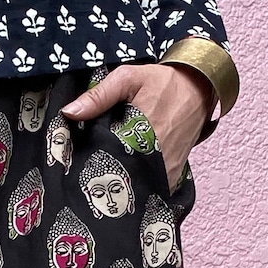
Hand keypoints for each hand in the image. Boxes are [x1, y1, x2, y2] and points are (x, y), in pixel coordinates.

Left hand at [61, 62, 214, 192]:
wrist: (199, 89)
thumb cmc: (163, 82)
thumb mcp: (128, 78)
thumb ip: (99, 95)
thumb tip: (69, 113)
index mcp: (140, 134)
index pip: (106, 159)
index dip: (89, 163)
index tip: (75, 164)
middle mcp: (154, 158)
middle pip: (118, 178)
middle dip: (102, 176)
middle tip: (86, 173)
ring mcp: (164, 170)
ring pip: (133, 187)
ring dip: (119, 184)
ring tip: (104, 176)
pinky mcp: (170, 176)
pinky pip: (149, 188)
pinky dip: (136, 186)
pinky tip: (124, 178)